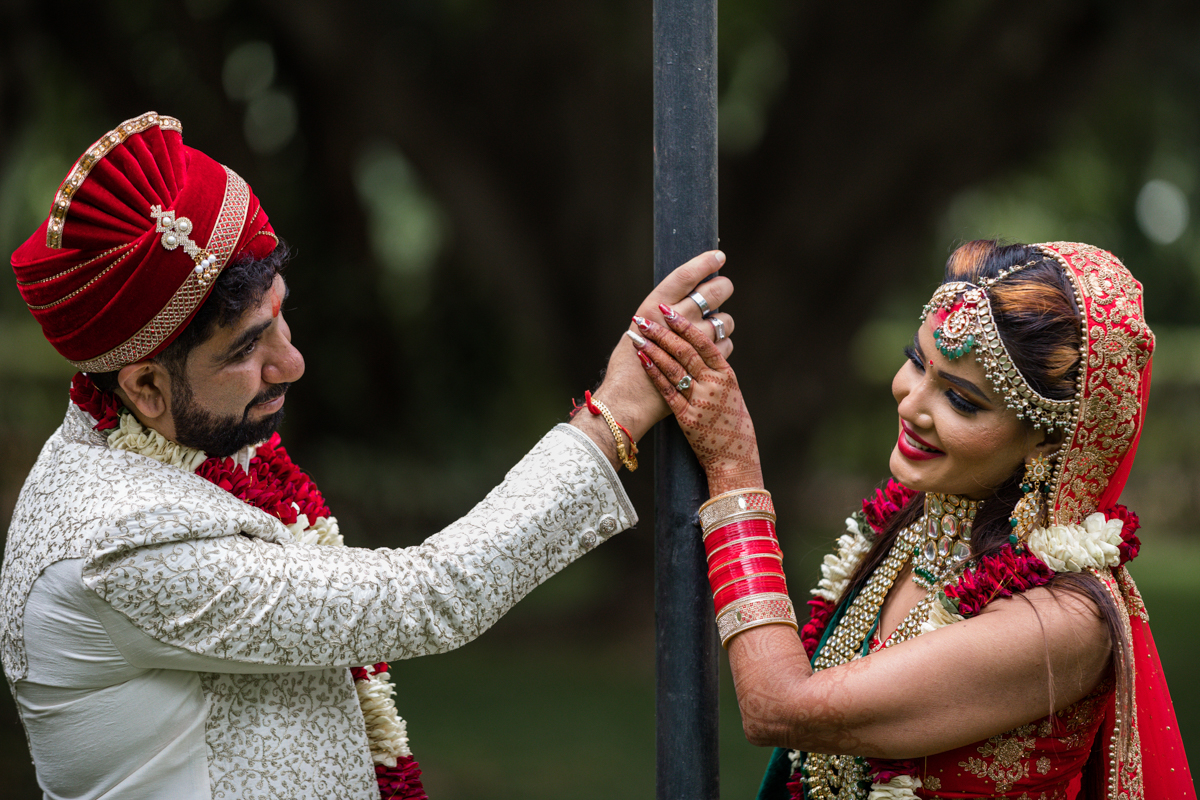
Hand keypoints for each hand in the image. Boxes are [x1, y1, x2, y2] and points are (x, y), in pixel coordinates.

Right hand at [572, 251, 734, 466]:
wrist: (630, 399)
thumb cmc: (629, 365)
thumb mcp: (637, 331)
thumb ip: (661, 315)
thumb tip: (684, 298)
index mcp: (654, 307)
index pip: (686, 275)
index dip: (705, 262)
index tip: (718, 256)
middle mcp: (676, 320)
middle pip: (714, 292)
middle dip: (722, 287)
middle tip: (722, 289)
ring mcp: (694, 341)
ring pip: (725, 319)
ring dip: (723, 320)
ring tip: (713, 326)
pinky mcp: (705, 363)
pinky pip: (727, 344)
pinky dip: (722, 345)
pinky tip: (710, 350)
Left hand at [632, 305, 762, 494]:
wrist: (734, 457)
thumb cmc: (732, 422)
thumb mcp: (731, 391)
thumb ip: (716, 370)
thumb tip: (701, 345)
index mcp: (726, 374)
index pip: (704, 342)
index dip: (684, 325)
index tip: (668, 310)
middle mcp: (713, 384)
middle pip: (685, 351)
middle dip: (662, 332)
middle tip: (645, 318)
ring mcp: (700, 401)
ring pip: (673, 368)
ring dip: (653, 349)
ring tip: (637, 335)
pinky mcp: (687, 417)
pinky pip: (667, 391)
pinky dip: (654, 373)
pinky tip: (642, 359)